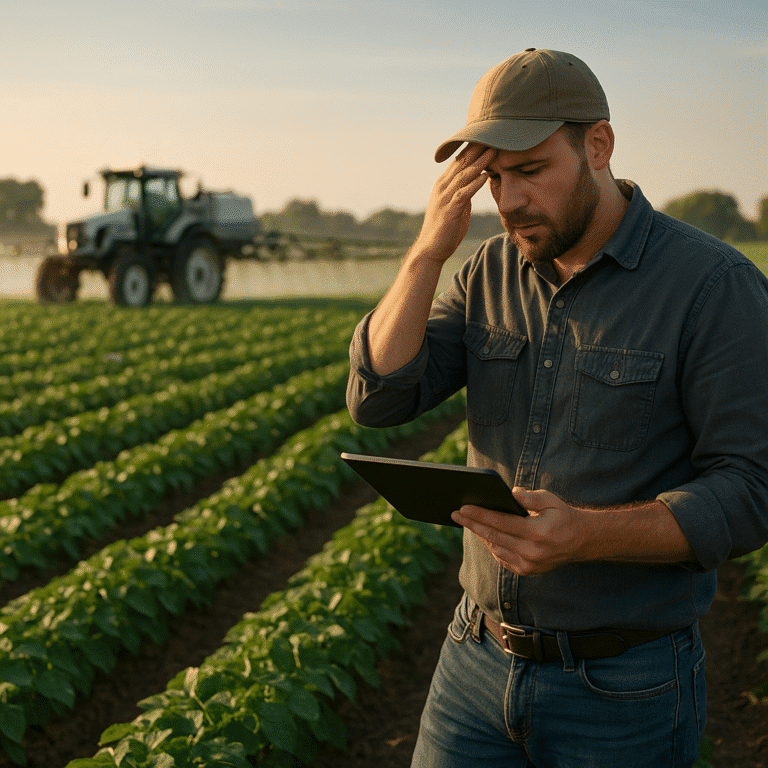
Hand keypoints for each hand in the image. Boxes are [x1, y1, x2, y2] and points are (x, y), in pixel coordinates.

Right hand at [414, 143, 495, 263]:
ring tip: (493, 150)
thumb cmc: (445, 229)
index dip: (473, 147)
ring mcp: (445, 198)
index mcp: (444, 184)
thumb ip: (464, 193)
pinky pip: (463, 194)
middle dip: (477, 148)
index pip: (459, 160)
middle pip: (461, 163)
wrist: (430, 249)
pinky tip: (485, 176)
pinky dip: (474, 184)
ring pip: (464, 175)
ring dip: (479, 162)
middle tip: (493, 134)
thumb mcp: (457, 206)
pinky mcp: (449, 211)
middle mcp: (442, 187)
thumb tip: (476, 182)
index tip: (488, 135)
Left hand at [451, 488, 584, 574]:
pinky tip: (483, 534)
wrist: (581, 541)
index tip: (463, 508)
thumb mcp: (550, 500)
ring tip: (466, 521)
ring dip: (480, 535)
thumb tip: (509, 494)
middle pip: (493, 536)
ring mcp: (528, 564)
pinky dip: (491, 545)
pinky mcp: (527, 571)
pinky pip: (502, 558)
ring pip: (495, 548)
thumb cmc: (563, 517)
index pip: (501, 522)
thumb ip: (529, 497)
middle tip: (455, 514)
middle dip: (472, 524)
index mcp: (537, 533)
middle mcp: (531, 552)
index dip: (480, 514)